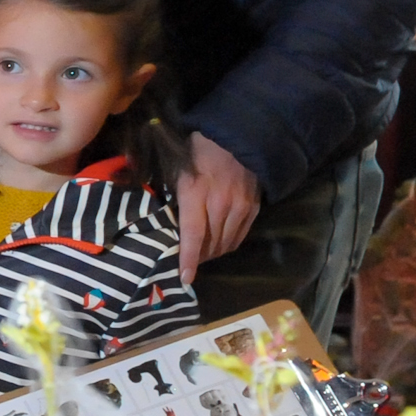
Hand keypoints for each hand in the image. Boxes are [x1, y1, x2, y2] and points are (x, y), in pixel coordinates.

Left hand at [174, 132, 262, 281]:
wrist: (235, 137)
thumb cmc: (198, 152)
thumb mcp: (177, 171)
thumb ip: (172, 198)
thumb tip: (162, 221)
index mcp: (196, 195)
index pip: (193, 235)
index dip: (189, 259)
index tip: (185, 278)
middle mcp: (220, 205)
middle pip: (211, 244)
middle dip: (200, 257)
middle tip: (190, 262)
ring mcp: (240, 207)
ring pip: (227, 243)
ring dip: (214, 253)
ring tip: (204, 254)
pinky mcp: (253, 207)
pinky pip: (240, 235)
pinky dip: (229, 243)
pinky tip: (221, 244)